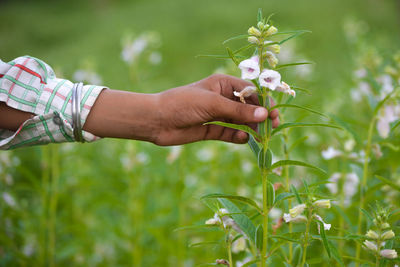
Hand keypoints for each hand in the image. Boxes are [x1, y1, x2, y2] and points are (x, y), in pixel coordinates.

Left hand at [153, 74, 278, 145]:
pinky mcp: (210, 130)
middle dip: (260, 115)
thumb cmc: (183, 104)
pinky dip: (237, 136)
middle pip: (247, 107)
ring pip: (239, 121)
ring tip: (263, 136)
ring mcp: (216, 115)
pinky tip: (244, 140)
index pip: (249, 91)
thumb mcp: (212, 105)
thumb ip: (238, 112)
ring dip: (251, 127)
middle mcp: (221, 98)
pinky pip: (229, 133)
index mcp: (222, 84)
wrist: (156, 121)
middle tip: (274, 125)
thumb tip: (264, 115)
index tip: (274, 112)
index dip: (263, 101)